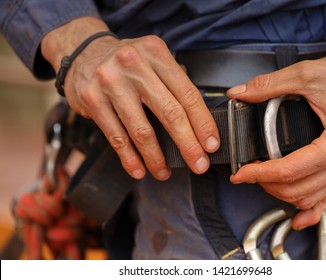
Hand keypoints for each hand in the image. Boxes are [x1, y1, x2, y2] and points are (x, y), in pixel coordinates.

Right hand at [42, 17, 219, 180]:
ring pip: (142, 130)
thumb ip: (174, 84)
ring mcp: (111, 82)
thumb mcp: (153, 60)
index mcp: (156, 53)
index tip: (211, 145)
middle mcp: (134, 64)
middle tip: (198, 165)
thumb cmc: (127, 63)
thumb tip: (199, 125)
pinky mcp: (92, 100)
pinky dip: (129, 158)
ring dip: (156, 158)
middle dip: (188, 145)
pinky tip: (139, 170)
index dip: (203, 123)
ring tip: (164, 173)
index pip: (188, 94)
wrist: (83, 52)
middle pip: (170, 113)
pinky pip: (116, 137)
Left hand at [227, 28, 325, 229]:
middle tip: (248, 174)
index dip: (258, 174)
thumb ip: (269, 86)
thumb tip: (240, 93)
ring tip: (263, 181)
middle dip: (266, 185)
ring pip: (310, 198)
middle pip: (297, 190)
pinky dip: (310, 209)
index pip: (288, 171)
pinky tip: (297, 217)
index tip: (241, 173)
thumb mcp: (306, 75)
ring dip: (283, 194)